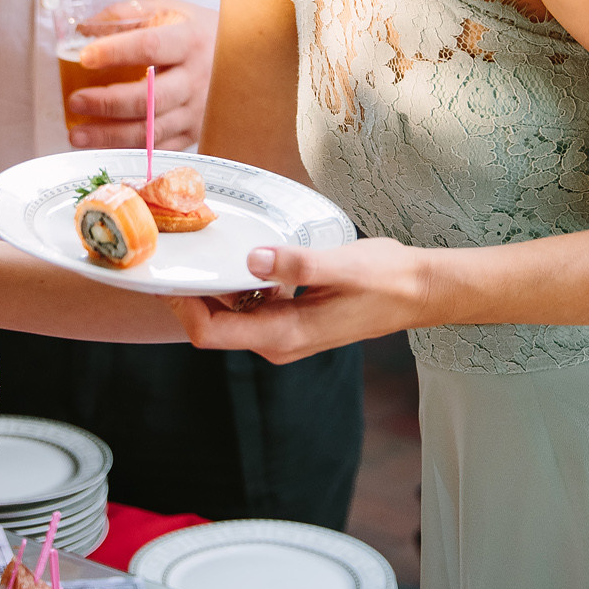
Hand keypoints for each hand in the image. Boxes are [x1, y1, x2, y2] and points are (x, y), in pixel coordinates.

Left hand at [63, 0, 216, 149]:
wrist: (244, 58)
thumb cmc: (198, 31)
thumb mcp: (169, 9)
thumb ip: (127, 14)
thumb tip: (84, 28)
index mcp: (190, 41)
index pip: (149, 47)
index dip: (114, 52)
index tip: (84, 56)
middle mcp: (197, 79)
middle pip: (149, 98)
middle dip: (106, 103)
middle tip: (75, 100)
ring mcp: (198, 110)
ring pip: (151, 131)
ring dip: (109, 135)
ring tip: (77, 133)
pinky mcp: (196, 132)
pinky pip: (159, 148)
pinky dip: (128, 149)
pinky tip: (102, 145)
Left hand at [169, 236, 431, 361]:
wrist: (417, 291)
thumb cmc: (384, 280)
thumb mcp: (342, 265)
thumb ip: (296, 265)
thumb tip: (253, 260)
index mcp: (284, 334)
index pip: (212, 333)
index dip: (184, 306)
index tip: (171, 272)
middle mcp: (278, 341)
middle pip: (213, 325)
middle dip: (191, 294)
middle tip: (179, 251)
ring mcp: (284, 333)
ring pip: (230, 315)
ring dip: (214, 287)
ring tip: (204, 247)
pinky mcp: (291, 319)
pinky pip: (250, 306)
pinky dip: (238, 285)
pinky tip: (244, 255)